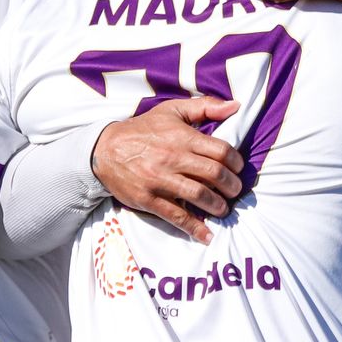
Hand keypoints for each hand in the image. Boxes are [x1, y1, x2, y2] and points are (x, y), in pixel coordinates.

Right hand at [93, 97, 243, 243]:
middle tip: (235, 191)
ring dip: (218, 206)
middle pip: (214, 174)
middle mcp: (173, 158)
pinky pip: (176, 216)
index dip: (236, 163)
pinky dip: (194, 227)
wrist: (104, 149)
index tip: (238, 170)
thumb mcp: (172, 110)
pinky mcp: (148, 199)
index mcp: (182, 137)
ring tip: (223, 209)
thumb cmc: (143, 129)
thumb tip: (235, 105)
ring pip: (199, 196)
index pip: (221, 151)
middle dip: (232, 187)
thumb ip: (205, 106)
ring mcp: (160, 180)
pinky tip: (206, 236)